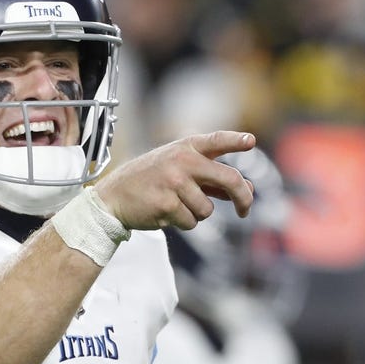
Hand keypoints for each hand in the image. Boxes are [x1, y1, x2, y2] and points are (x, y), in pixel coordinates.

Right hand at [95, 131, 255, 229]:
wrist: (114, 196)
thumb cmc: (152, 181)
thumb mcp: (179, 170)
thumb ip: (213, 177)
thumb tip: (249, 188)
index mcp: (186, 148)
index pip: (216, 140)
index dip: (235, 141)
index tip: (250, 141)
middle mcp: (182, 161)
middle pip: (229, 178)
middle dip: (243, 197)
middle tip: (245, 210)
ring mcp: (174, 182)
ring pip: (208, 209)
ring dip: (197, 213)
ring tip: (176, 205)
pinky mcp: (167, 204)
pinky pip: (191, 222)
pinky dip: (183, 223)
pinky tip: (166, 213)